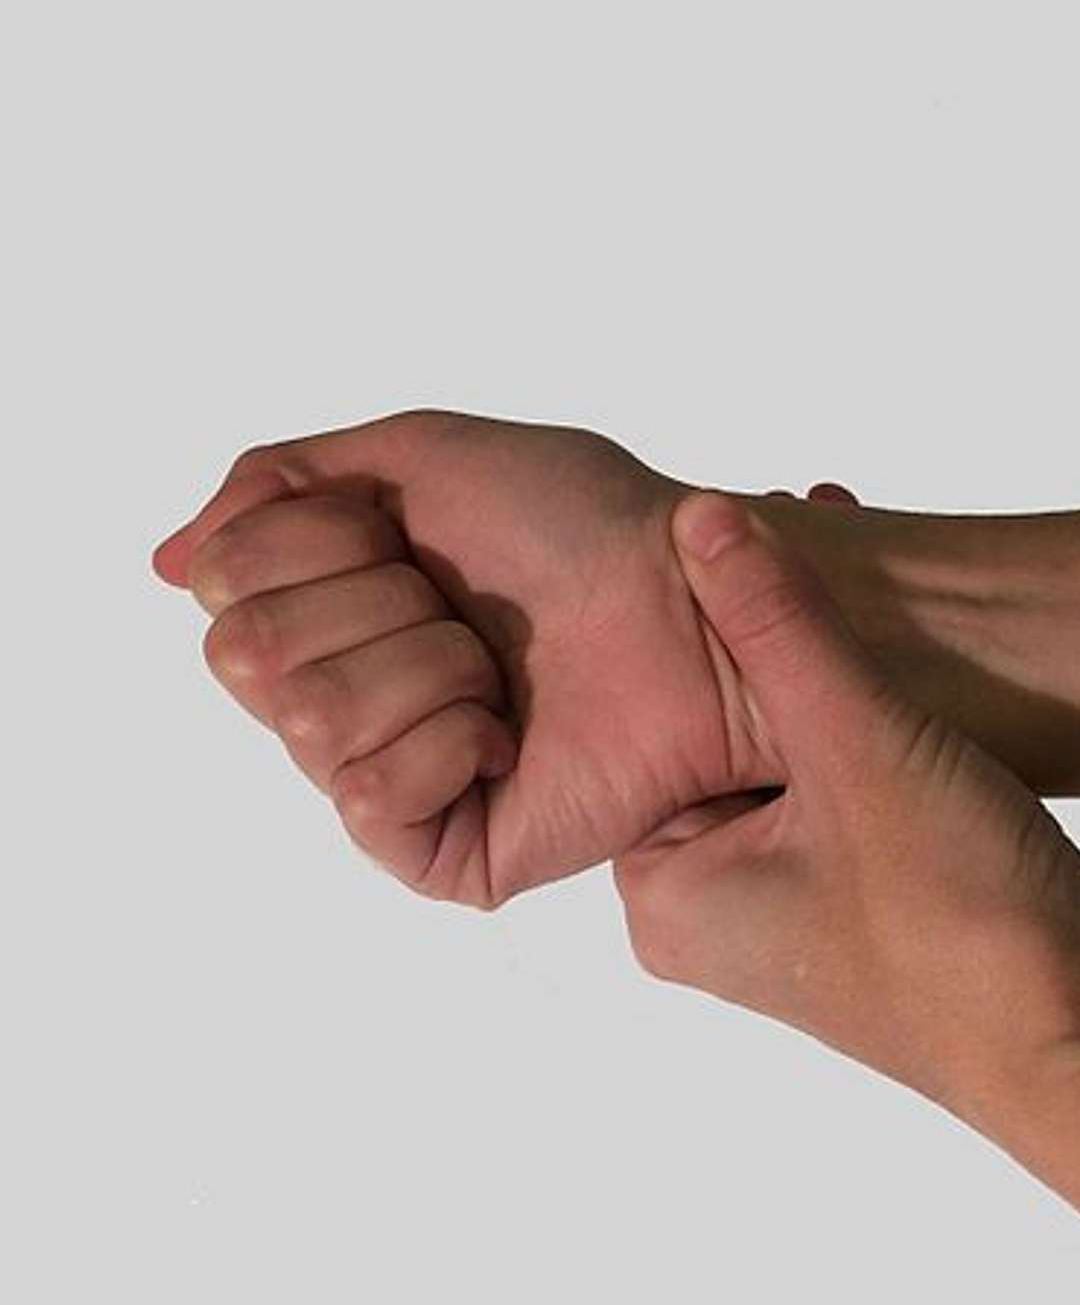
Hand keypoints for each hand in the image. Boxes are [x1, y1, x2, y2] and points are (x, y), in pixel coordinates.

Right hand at [154, 408, 858, 904]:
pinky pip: (370, 795)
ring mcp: (388, 778)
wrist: (691, 600)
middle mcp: (342, 696)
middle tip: (461, 603)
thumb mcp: (418, 454)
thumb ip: (276, 484)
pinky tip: (508, 732)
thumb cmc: (580, 522)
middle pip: (247, 654)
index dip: (320, 537)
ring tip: (499, 667)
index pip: (224, 582)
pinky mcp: (438, 851)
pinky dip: (447, 737)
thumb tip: (165, 563)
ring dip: (426, 662)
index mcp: (329, 607)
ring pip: (309, 718)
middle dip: (372, 599)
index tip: (413, 532)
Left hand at [612, 492, 1079, 1116]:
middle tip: (806, 517)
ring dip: (827, 666)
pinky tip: (908, 639)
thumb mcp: (853, 743)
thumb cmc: (958, 922)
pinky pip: (845, 785)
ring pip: (791, 752)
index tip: (737, 526)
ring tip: (849, 545)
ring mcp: (797, 913)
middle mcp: (718, 913)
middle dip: (770, 632)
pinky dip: (869, 720)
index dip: (696, 620)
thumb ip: (775, 625)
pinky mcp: (871, 906)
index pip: (652, 729)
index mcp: (667, 896)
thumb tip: (699, 518)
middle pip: (721, 734)